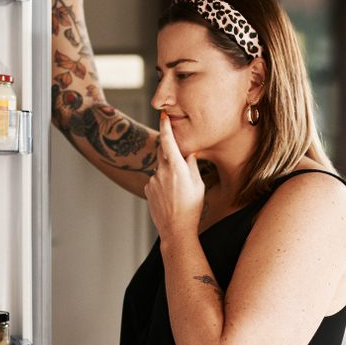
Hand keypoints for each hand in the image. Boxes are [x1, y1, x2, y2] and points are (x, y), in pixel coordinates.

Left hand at [144, 113, 203, 238]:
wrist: (176, 229)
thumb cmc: (192, 207)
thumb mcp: (198, 184)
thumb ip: (191, 165)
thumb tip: (189, 152)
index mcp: (176, 168)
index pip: (168, 141)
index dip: (165, 127)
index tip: (163, 115)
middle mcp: (162, 171)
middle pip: (163, 153)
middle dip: (171, 154)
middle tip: (180, 166)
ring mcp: (152, 181)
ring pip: (161, 169)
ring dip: (169, 174)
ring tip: (178, 192)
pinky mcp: (148, 189)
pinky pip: (156, 180)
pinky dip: (163, 184)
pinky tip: (170, 197)